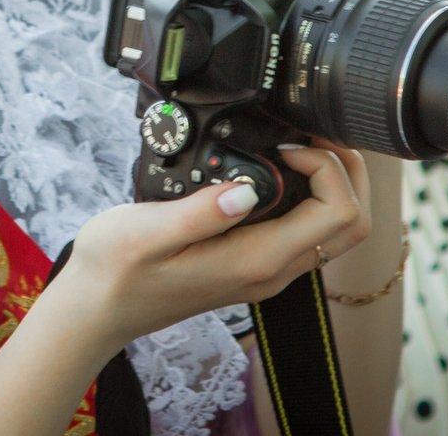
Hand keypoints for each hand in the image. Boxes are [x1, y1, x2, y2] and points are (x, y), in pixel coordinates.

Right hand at [49, 143, 371, 354]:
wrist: (95, 312)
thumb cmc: (114, 272)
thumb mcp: (146, 233)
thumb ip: (200, 213)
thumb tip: (245, 191)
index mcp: (255, 260)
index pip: (337, 215)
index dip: (328, 167)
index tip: (287, 143)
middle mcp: (271, 271)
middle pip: (352, 224)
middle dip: (345, 170)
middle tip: (308, 135)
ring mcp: (265, 272)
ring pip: (335, 230)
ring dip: (332, 182)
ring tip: (296, 144)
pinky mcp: (253, 265)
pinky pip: (306, 232)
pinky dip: (309, 196)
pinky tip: (274, 169)